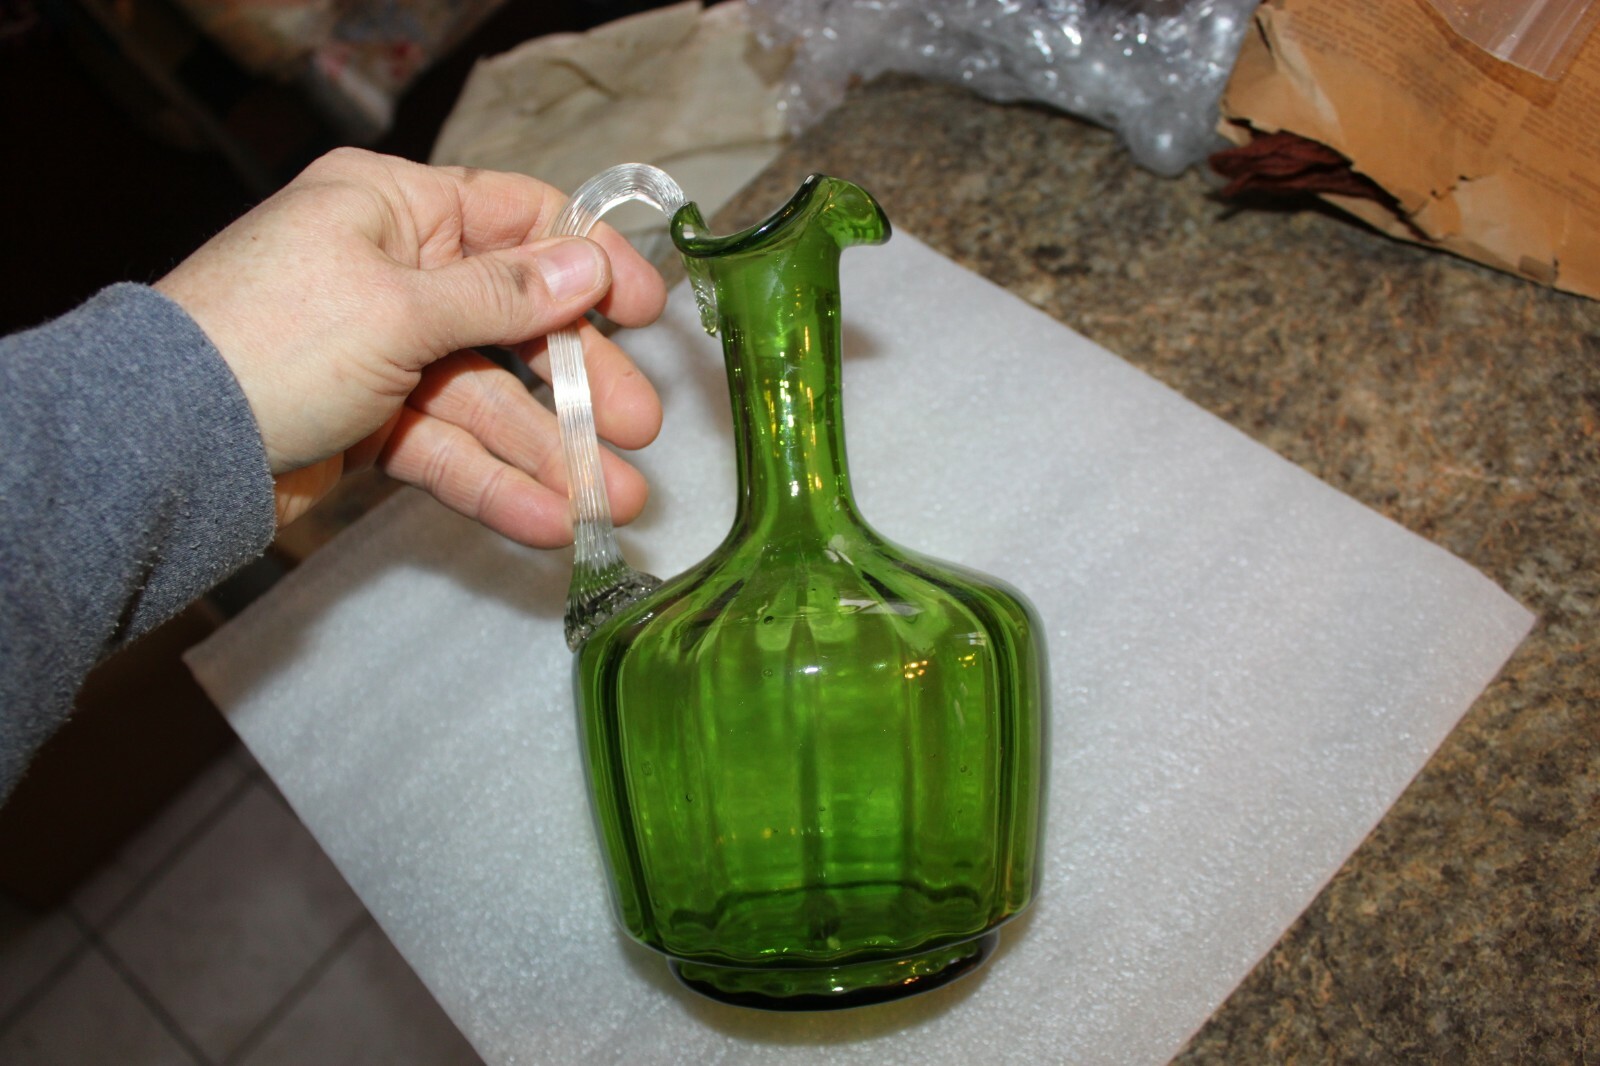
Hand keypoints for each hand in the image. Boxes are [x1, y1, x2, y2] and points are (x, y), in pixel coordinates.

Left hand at [155, 147, 666, 547]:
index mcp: (393, 208)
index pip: (517, 218)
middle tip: (638, 428)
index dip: (589, 262)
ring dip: (550, 452)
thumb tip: (588, 267)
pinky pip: (449, 448)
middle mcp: (395, 272)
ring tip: (615, 503)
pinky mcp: (372, 423)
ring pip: (488, 399)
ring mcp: (384, 352)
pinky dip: (494, 483)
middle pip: (515, 322)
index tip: (648, 310)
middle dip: (578, 379)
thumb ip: (504, 293)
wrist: (162, 450)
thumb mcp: (398, 306)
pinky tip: (548, 522)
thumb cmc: (271, 341)